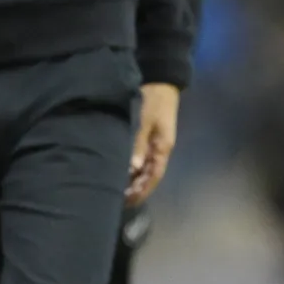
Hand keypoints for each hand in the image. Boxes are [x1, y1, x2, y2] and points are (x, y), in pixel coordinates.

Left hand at [127, 82, 179, 205]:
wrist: (161, 84)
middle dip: (138, 188)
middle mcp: (160, 149)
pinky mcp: (149, 138)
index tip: (131, 200)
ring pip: (146, 168)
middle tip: (121, 200)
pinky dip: (135, 169)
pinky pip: (143, 159)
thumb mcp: (146, 122)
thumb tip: (134, 168)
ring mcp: (155, 144)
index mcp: (163, 147)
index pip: (155, 175)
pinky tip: (124, 173)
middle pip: (150, 175)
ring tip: (120, 191)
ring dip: (136, 180)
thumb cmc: (154, 102)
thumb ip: (139, 143)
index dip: (144, 189)